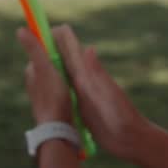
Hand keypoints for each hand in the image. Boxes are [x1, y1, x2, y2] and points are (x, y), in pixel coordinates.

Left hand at [17, 27, 73, 124]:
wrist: (58, 129)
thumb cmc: (52, 97)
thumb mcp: (45, 69)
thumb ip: (34, 50)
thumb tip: (20, 30)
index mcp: (32, 72)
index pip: (43, 51)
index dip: (55, 46)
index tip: (67, 46)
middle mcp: (35, 82)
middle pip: (51, 63)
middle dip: (63, 60)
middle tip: (77, 60)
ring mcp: (44, 94)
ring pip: (58, 76)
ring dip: (68, 73)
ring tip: (80, 74)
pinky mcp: (53, 104)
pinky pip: (62, 88)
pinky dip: (70, 84)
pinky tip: (78, 88)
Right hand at [48, 25, 145, 162]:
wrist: (134, 139)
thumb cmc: (122, 118)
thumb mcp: (108, 96)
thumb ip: (97, 75)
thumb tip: (88, 48)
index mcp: (90, 76)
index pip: (71, 50)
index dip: (58, 37)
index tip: (43, 28)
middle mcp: (87, 81)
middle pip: (66, 60)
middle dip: (51, 50)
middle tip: (33, 38)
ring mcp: (86, 94)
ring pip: (66, 75)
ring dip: (54, 66)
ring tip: (38, 58)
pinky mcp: (85, 107)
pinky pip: (68, 92)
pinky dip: (59, 86)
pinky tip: (53, 86)